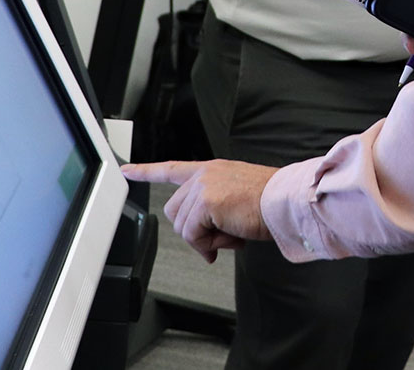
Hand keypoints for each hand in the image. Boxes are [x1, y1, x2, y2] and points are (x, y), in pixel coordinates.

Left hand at [123, 160, 275, 261]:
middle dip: (194, 231)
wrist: (285, 201)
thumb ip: (213, 212)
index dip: (147, 171)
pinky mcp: (206, 203)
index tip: (127, 170)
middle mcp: (204, 174)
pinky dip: (209, 244)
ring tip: (232, 234)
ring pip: (183, 227)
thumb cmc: (270, 202)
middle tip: (221, 238)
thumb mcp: (235, 200)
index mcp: (212, 170)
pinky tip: (230, 239)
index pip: (172, 169)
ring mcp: (203, 187)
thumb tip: (205, 243)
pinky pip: (193, 235)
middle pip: (175, 211)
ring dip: (205, 239)